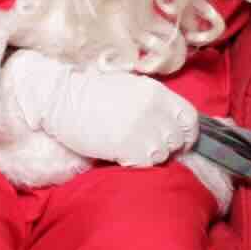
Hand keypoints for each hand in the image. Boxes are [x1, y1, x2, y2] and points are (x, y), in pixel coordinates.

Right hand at [3, 50, 197, 166]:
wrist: (60, 99)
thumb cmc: (90, 93)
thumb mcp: (129, 86)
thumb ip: (153, 102)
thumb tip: (169, 122)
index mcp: (156, 92)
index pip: (190, 118)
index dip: (187, 133)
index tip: (178, 140)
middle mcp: (154, 109)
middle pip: (177, 139)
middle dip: (167, 146)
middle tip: (148, 145)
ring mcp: (142, 129)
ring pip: (163, 154)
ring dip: (150, 155)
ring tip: (130, 147)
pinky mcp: (128, 147)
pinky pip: (145, 163)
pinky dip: (136, 162)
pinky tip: (120, 153)